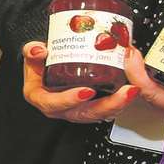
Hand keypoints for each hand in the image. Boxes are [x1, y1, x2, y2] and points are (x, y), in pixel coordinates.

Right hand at [21, 41, 137, 123]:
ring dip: (118, 104)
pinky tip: (131, 92)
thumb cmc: (39, 65)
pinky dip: (119, 102)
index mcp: (43, 99)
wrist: (45, 68)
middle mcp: (61, 109)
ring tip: (132, 90)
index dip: (70, 100)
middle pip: (84, 113)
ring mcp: (77, 110)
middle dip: (107, 105)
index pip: (54, 104)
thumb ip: (31, 52)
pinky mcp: (90, 107)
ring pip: (99, 114)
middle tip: (124, 92)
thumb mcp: (31, 57)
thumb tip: (39, 49)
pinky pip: (106, 109)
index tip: (86, 91)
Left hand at [122, 45, 163, 134]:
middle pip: (146, 92)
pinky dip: (150, 70)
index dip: (139, 76)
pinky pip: (161, 83)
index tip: (132, 56)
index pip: (155, 96)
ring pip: (151, 88)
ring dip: (138, 70)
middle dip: (132, 70)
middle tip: (126, 46)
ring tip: (131, 48)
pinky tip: (146, 55)